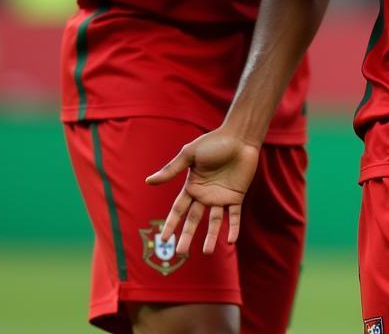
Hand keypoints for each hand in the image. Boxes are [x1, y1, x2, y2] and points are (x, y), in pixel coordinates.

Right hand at [145, 129, 259, 254]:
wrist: (240, 137)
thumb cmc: (214, 141)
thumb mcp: (190, 154)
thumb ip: (172, 169)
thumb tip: (148, 181)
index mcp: (192, 186)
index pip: (178, 209)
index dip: (171, 224)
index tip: (163, 239)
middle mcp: (205, 194)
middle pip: (194, 219)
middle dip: (187, 236)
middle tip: (180, 252)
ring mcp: (221, 196)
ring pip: (214, 221)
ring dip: (211, 237)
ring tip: (208, 252)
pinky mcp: (236, 196)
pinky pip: (234, 215)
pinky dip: (233, 228)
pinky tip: (231, 240)